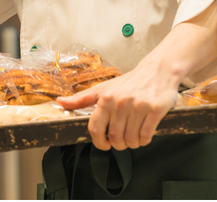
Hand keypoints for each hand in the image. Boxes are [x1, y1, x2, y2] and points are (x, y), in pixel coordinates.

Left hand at [57, 62, 178, 151]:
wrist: (157, 71)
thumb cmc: (129, 83)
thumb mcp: (103, 88)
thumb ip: (81, 99)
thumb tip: (59, 102)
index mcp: (106, 97)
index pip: (95, 127)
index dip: (98, 142)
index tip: (104, 145)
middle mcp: (121, 101)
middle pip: (114, 137)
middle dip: (118, 144)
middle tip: (122, 141)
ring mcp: (139, 105)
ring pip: (131, 139)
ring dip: (132, 144)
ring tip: (134, 137)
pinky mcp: (155, 109)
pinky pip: (146, 136)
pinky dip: (144, 140)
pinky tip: (144, 134)